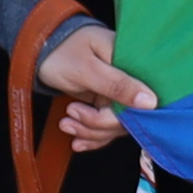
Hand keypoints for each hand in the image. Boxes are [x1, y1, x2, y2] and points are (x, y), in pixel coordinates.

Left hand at [34, 18, 154, 151]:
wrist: (40, 51)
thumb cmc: (62, 51)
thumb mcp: (87, 68)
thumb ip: (117, 85)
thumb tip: (151, 102)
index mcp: (132, 63)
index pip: (143, 98)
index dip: (126, 114)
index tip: (98, 113)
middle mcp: (130, 79)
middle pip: (129, 116)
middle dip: (98, 124)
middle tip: (71, 113)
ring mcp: (118, 93)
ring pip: (116, 125)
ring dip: (90, 132)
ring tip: (66, 123)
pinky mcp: (106, 104)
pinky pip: (106, 127)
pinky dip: (91, 136)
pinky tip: (77, 141)